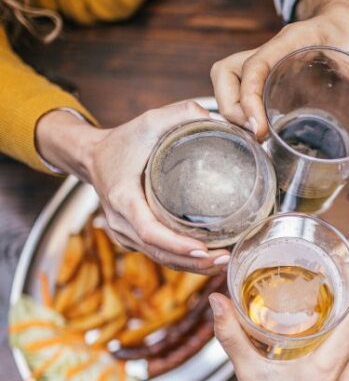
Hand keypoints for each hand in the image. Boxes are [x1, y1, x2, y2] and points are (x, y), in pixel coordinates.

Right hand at [36, 102, 229, 273]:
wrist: (91, 156)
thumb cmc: (122, 140)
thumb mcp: (148, 120)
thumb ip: (181, 113)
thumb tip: (217, 118)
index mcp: (123, 198)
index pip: (151, 232)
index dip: (177, 245)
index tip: (204, 249)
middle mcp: (121, 222)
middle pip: (159, 253)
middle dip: (193, 262)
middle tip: (225, 259)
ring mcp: (125, 234)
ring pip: (160, 259)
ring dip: (191, 267)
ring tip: (222, 263)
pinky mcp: (132, 238)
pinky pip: (158, 255)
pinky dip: (182, 261)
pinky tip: (207, 260)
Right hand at [210, 0, 348, 144]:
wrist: (348, 18)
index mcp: (293, 41)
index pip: (256, 64)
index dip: (249, 97)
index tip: (260, 128)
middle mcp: (271, 50)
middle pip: (226, 73)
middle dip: (232, 109)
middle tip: (258, 135)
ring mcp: (264, 62)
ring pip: (224, 78)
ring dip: (228, 109)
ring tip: (254, 135)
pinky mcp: (264, 75)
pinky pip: (235, 87)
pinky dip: (236, 109)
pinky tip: (257, 131)